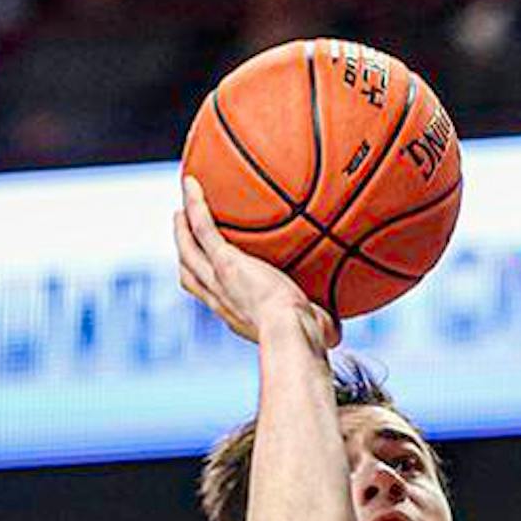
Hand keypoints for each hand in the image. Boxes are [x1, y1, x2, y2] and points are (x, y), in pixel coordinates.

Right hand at [172, 176, 340, 347]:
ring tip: (182, 206)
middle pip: (190, 274)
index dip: (206, 282)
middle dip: (185, 253)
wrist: (291, 332)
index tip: (210, 268)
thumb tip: (339, 331)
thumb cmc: (306, 338)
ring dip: (181, 228)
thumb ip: (321, 325)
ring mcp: (218, 279)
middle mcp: (220, 299)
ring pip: (188, 249)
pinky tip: (193, 182)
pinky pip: (202, 226)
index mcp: (236, 314)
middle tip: (184, 231)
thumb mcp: (312, 331)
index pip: (213, 297)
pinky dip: (195, 204)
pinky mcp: (225, 261)